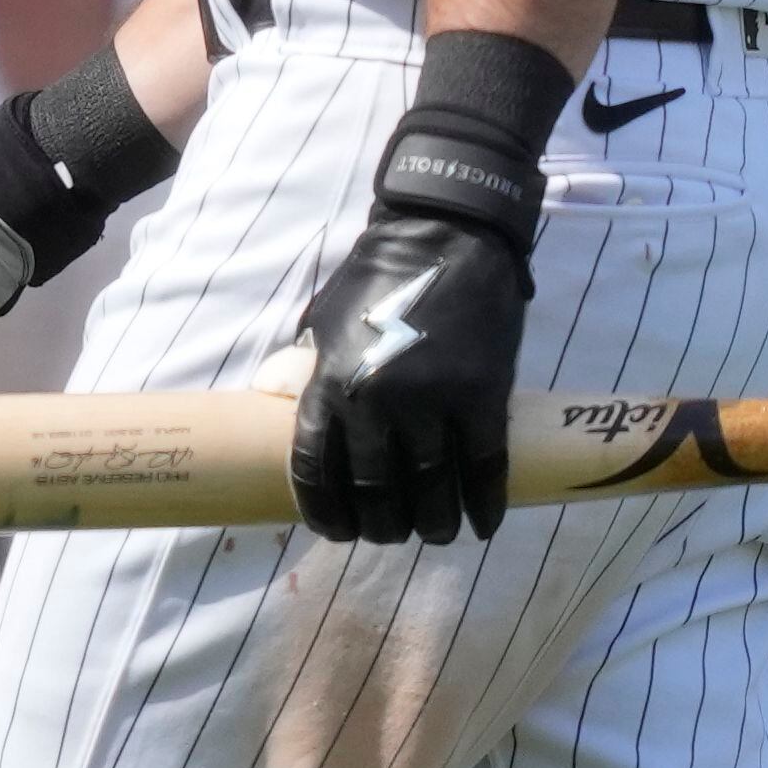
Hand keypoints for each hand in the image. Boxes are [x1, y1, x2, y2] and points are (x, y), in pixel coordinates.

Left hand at [291, 206, 529, 544]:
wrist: (446, 235)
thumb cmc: (378, 278)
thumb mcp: (324, 323)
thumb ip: (308, 372)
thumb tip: (283, 408)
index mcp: (330, 384)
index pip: (316, 471)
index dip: (326, 512)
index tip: (339, 531)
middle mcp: (376, 401)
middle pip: (377, 491)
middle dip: (384, 525)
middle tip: (393, 532)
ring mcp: (432, 401)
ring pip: (432, 488)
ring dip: (433, 523)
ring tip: (435, 532)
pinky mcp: (482, 395)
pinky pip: (484, 466)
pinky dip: (483, 502)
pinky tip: (482, 524)